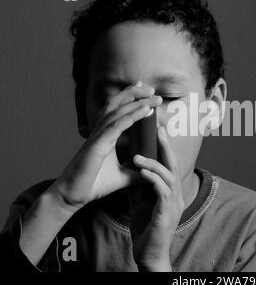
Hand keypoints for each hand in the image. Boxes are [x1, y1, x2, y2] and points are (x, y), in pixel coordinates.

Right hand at [48, 84, 161, 211]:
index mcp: (105, 136)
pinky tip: (143, 111)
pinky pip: (115, 127)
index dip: (131, 98)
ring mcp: (98, 137)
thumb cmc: (93, 184)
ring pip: (117, 112)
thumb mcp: (122, 177)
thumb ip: (136, 173)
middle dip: (135, 94)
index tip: (146, 91)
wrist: (73, 196)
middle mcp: (100, 132)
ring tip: (152, 97)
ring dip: (136, 103)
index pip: (118, 110)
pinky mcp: (97, 146)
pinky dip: (130, 117)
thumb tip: (151, 173)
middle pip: (117, 105)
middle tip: (152, 88)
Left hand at [131, 126, 184, 270]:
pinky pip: (162, 191)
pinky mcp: (167, 214)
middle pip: (174, 165)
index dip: (166, 148)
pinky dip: (153, 179)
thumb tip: (129, 169)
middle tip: (159, 130)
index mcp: (172, 192)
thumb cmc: (146, 230)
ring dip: (154, 163)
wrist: (149, 255)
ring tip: (138, 155)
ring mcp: (174, 205)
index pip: (170, 165)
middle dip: (166, 146)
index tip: (158, 132)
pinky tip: (141, 172)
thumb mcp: (140, 203)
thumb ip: (138, 186)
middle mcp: (177, 196)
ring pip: (169, 176)